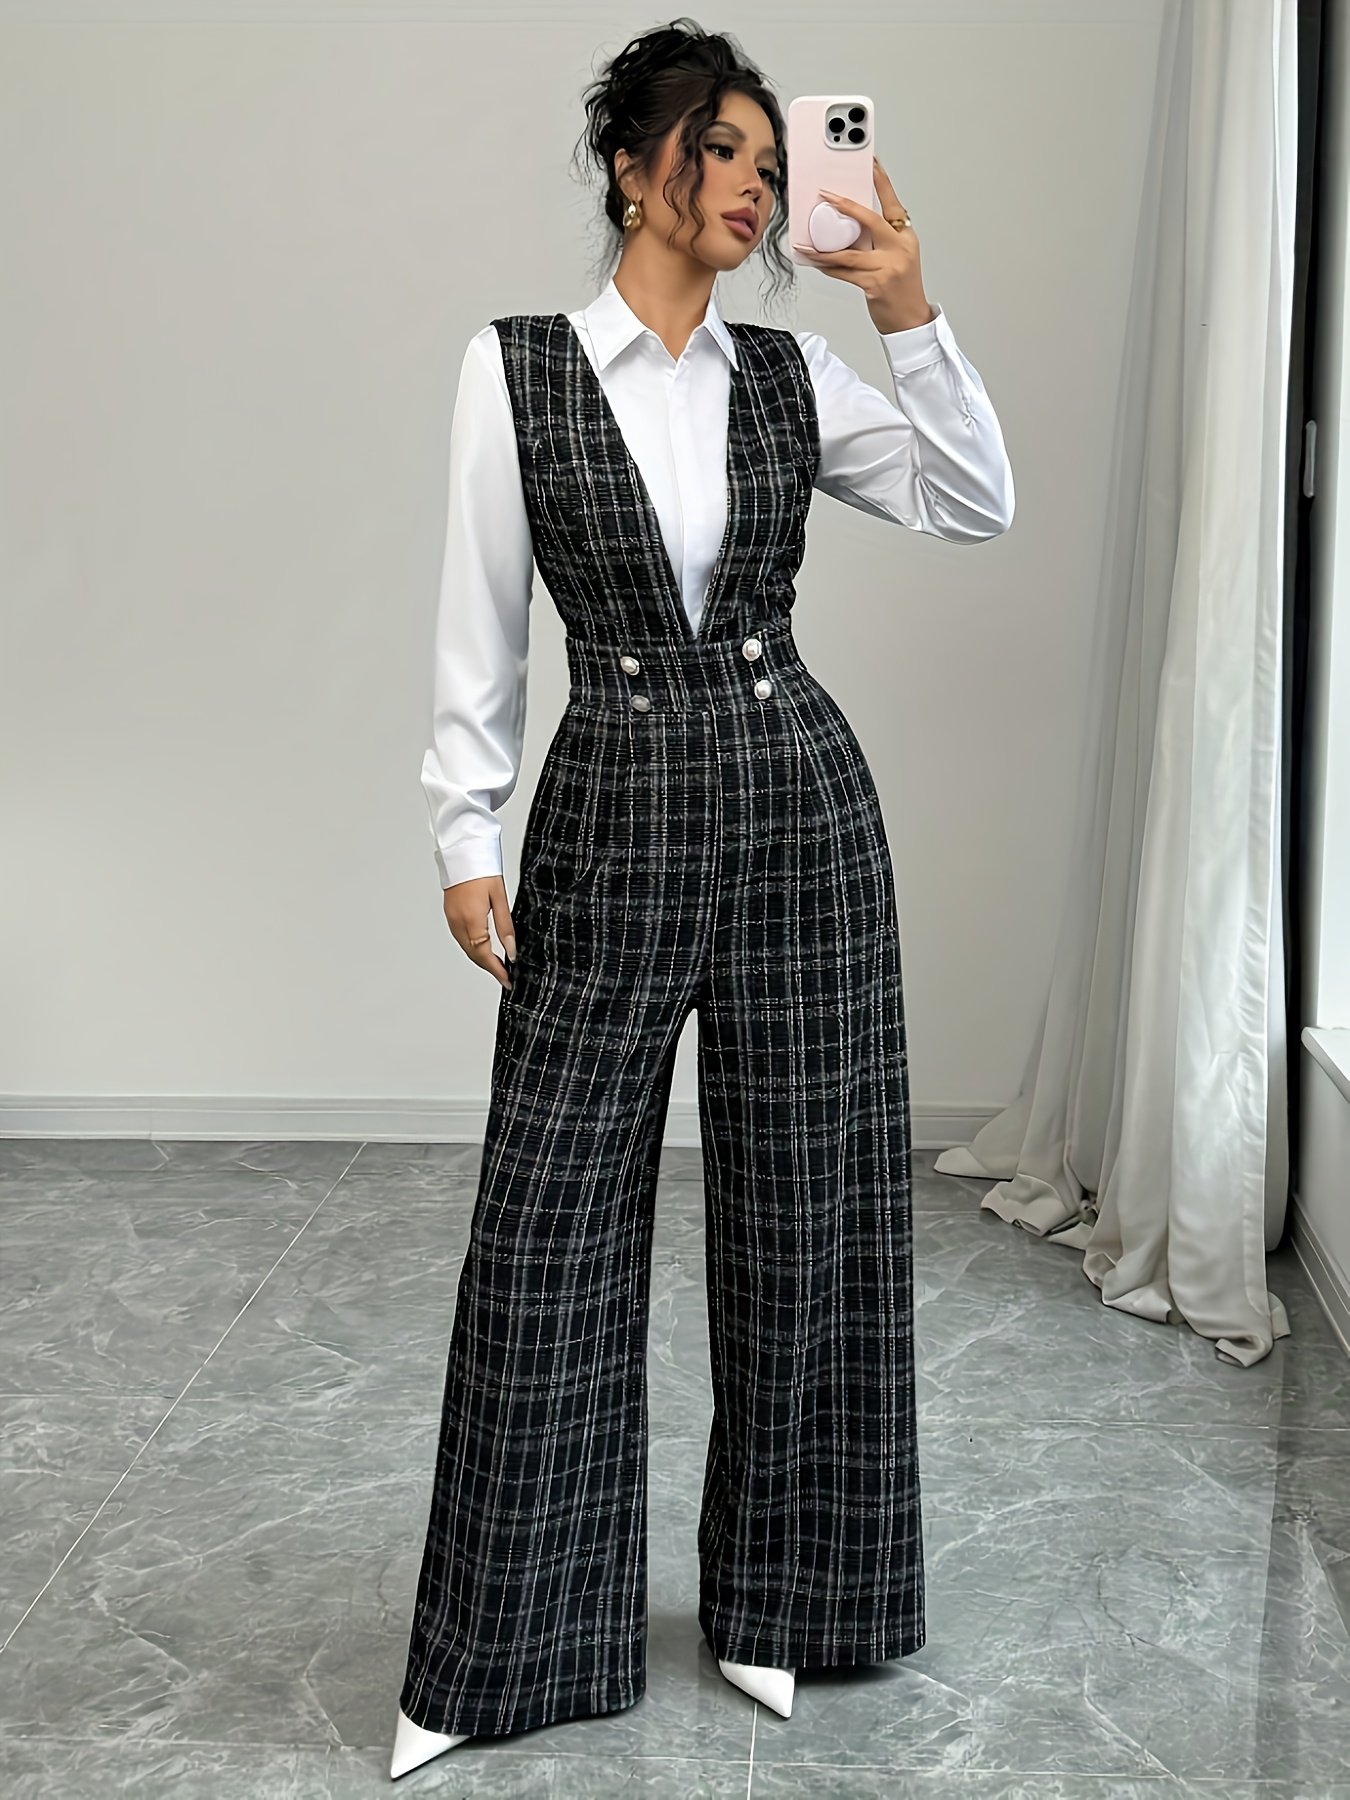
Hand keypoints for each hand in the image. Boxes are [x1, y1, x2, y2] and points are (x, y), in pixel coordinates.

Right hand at [443, 874, 514, 990]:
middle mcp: (458, 922)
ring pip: (466, 948)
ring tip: (497, 966)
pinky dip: (473, 948)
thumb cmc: (482, 867)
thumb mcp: (500, 897)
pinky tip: (483, 948)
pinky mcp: (450, 913)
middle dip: (489, 968)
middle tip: (505, 976)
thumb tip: (511, 950)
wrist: (463, 849)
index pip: (483, 954)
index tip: (507, 980)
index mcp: (471, 919)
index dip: (496, 970)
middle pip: (473, 954)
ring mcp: (451, 918)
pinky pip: (461, 938)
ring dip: (481, 959)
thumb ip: (505, 926)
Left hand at [792, 152, 934, 333]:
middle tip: (827, 196)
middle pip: (870, 220)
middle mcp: (898, 248)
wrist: (911, 319)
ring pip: (849, 253)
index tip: (870, 163)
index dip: (880, 181)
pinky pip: (844, 273)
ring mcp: (887, 267)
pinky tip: (816, 263)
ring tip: (806, 245)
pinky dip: (828, 268)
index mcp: (905, 237)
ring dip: (823, 250)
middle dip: (846, 207)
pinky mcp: (874, 285)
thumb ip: (881, 239)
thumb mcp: (899, 255)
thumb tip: (853, 224)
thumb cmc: (903, 287)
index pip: (892, 202)